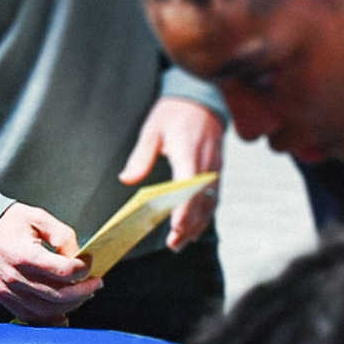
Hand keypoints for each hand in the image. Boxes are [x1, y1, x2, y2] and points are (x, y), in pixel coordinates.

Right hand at [0, 204, 95, 324]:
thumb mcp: (38, 217)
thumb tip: (78, 255)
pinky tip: (63, 313)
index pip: (63, 271)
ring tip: (82, 294)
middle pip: (59, 295)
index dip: (83, 268)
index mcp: (25, 256)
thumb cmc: (6, 224)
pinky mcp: (5, 299)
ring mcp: (9, 292)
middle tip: (95, 282)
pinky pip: (31, 317)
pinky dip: (50, 319)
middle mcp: (16, 278)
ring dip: (71, 305)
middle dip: (84, 291)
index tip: (89, 262)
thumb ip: (62, 235)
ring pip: (47, 310)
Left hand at [120, 95, 226, 250]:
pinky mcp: (217, 172)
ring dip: (197, 225)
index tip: (176, 225)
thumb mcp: (152, 129)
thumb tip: (126, 179)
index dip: (184, 207)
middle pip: (200, 200)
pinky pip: (213, 198)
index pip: (188, 184)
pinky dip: (204, 216)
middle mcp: (206, 163)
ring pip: (209, 203)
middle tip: (173, 243)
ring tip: (181, 243)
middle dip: (188, 224)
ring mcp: (214, 169)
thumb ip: (141, 156)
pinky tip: (193, 229)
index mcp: (188, 151)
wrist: (202, 99)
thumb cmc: (174, 113)